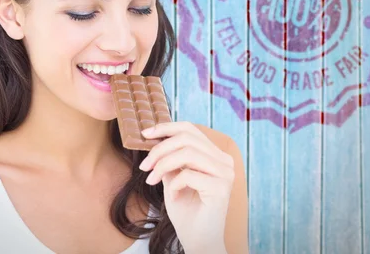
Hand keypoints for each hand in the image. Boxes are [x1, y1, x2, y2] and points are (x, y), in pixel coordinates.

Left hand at [138, 121, 233, 253]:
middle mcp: (224, 161)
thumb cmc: (186, 211)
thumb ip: (169, 158)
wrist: (198, 241)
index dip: (166, 127)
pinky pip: (189, 174)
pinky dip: (174, 184)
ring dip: (163, 165)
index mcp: (215, 155)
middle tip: (144, 166)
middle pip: (186, 138)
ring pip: (187, 153)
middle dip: (159, 149)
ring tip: (152, 180)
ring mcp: (225, 173)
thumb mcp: (172, 178)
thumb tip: (152, 139)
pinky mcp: (221, 188)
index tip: (145, 134)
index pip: (190, 129)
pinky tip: (173, 196)